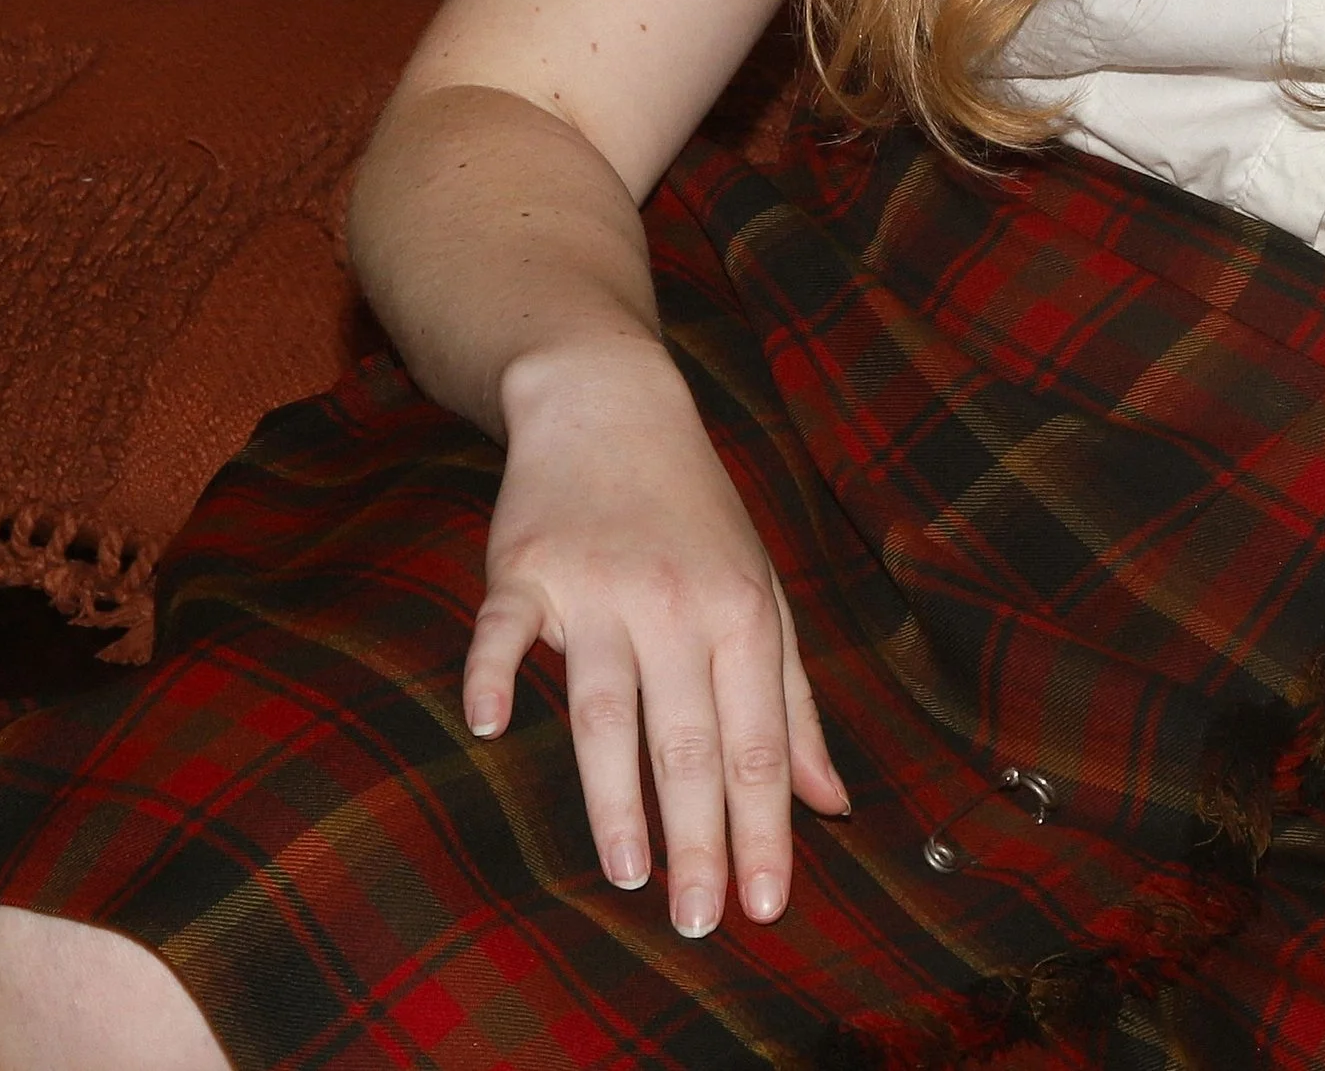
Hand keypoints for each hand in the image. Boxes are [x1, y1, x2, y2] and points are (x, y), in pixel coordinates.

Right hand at [462, 334, 850, 936]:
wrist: (612, 402)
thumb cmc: (695, 514)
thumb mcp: (760, 592)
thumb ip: (794, 702)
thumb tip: (830, 804)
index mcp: (741, 612)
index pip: (758, 740)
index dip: (764, 828)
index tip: (764, 906)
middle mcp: (675, 604)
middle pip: (688, 738)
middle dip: (698, 837)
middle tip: (698, 921)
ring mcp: (598, 586)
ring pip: (607, 705)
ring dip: (617, 794)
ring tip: (628, 874)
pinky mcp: (525, 568)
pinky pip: (505, 629)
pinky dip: (496, 672)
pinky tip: (494, 724)